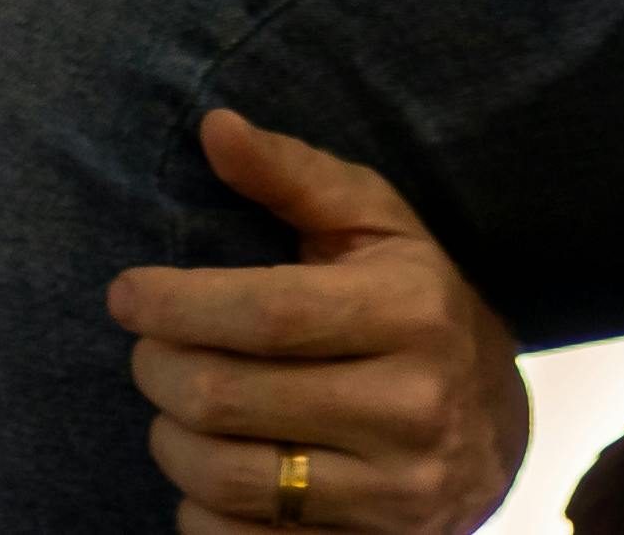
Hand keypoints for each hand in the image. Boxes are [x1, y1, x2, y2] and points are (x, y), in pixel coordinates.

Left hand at [111, 110, 526, 534]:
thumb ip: (292, 174)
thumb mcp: (374, 225)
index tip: (125, 293)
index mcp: (410, 311)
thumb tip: (214, 128)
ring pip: (228, 478)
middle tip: (148, 351)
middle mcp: (411, 405)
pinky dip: (201, 511)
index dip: (177, 304)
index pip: (264, 313)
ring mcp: (395, 492)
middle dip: (158, 370)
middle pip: (229, 398)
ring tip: (173, 407)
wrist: (497, 430)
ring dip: (171, 440)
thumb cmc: (416, 303)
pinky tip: (206, 472)